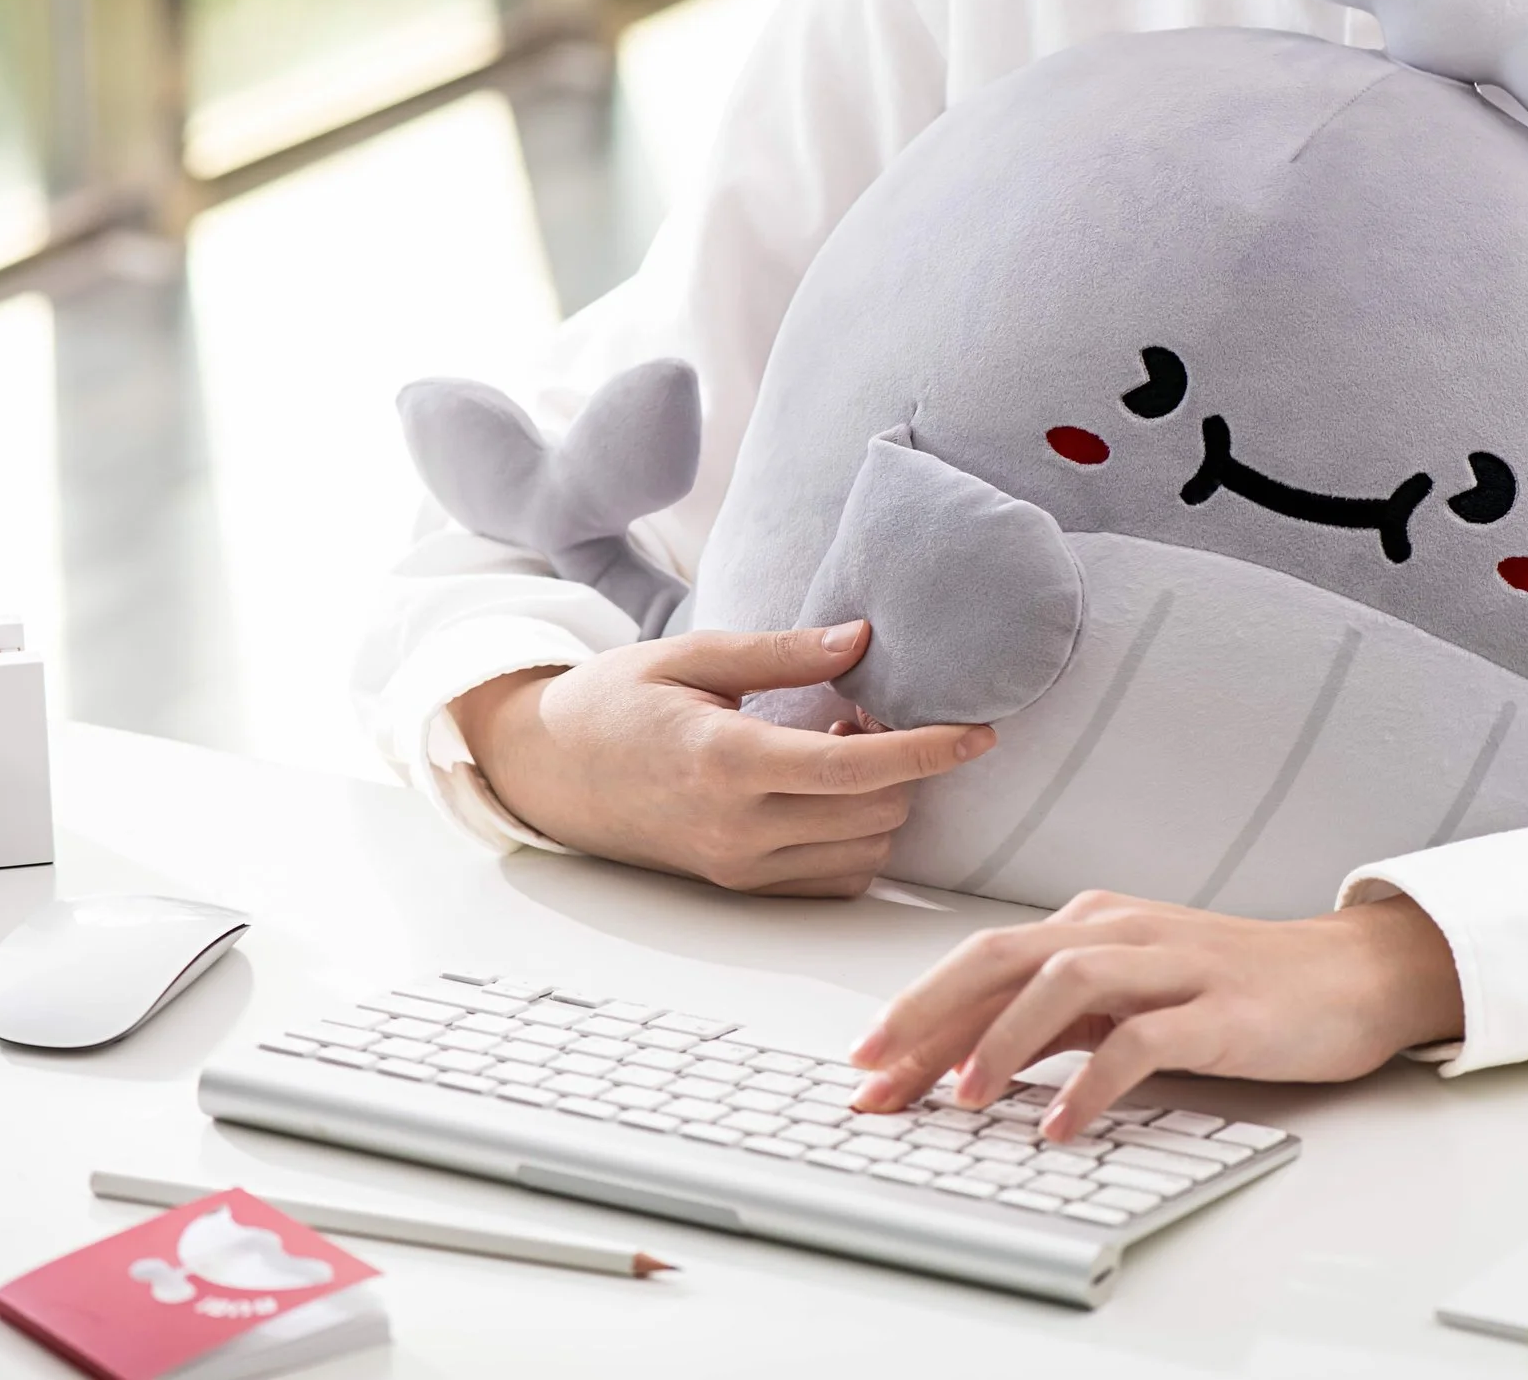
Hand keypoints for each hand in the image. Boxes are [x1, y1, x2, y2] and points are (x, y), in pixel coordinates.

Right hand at [451, 621, 992, 896]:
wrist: (547, 771)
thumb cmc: (615, 702)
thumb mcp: (692, 655)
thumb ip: (783, 653)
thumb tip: (863, 639)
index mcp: (724, 762)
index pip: (854, 769)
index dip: (928, 751)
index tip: (979, 732)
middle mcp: (736, 828)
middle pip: (874, 814)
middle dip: (903, 767)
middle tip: (871, 713)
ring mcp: (738, 868)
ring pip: (864, 853)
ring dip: (881, 804)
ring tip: (839, 747)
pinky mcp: (739, 888)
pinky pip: (833, 880)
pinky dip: (855, 839)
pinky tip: (825, 791)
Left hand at [846, 890, 1464, 1139]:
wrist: (1349, 975)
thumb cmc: (1234, 987)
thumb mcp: (1131, 993)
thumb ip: (1058, 1017)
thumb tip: (969, 1057)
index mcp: (1091, 924)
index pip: (982, 960)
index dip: (915, 1010)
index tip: (863, 1064)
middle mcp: (1121, 932)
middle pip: (1001, 957)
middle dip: (928, 1014)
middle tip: (877, 1072)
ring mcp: (1170, 966)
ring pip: (1064, 982)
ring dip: (1005, 1040)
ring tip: (964, 1099)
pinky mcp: (1218, 1009)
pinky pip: (1142, 1040)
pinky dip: (1094, 1083)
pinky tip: (1062, 1124)